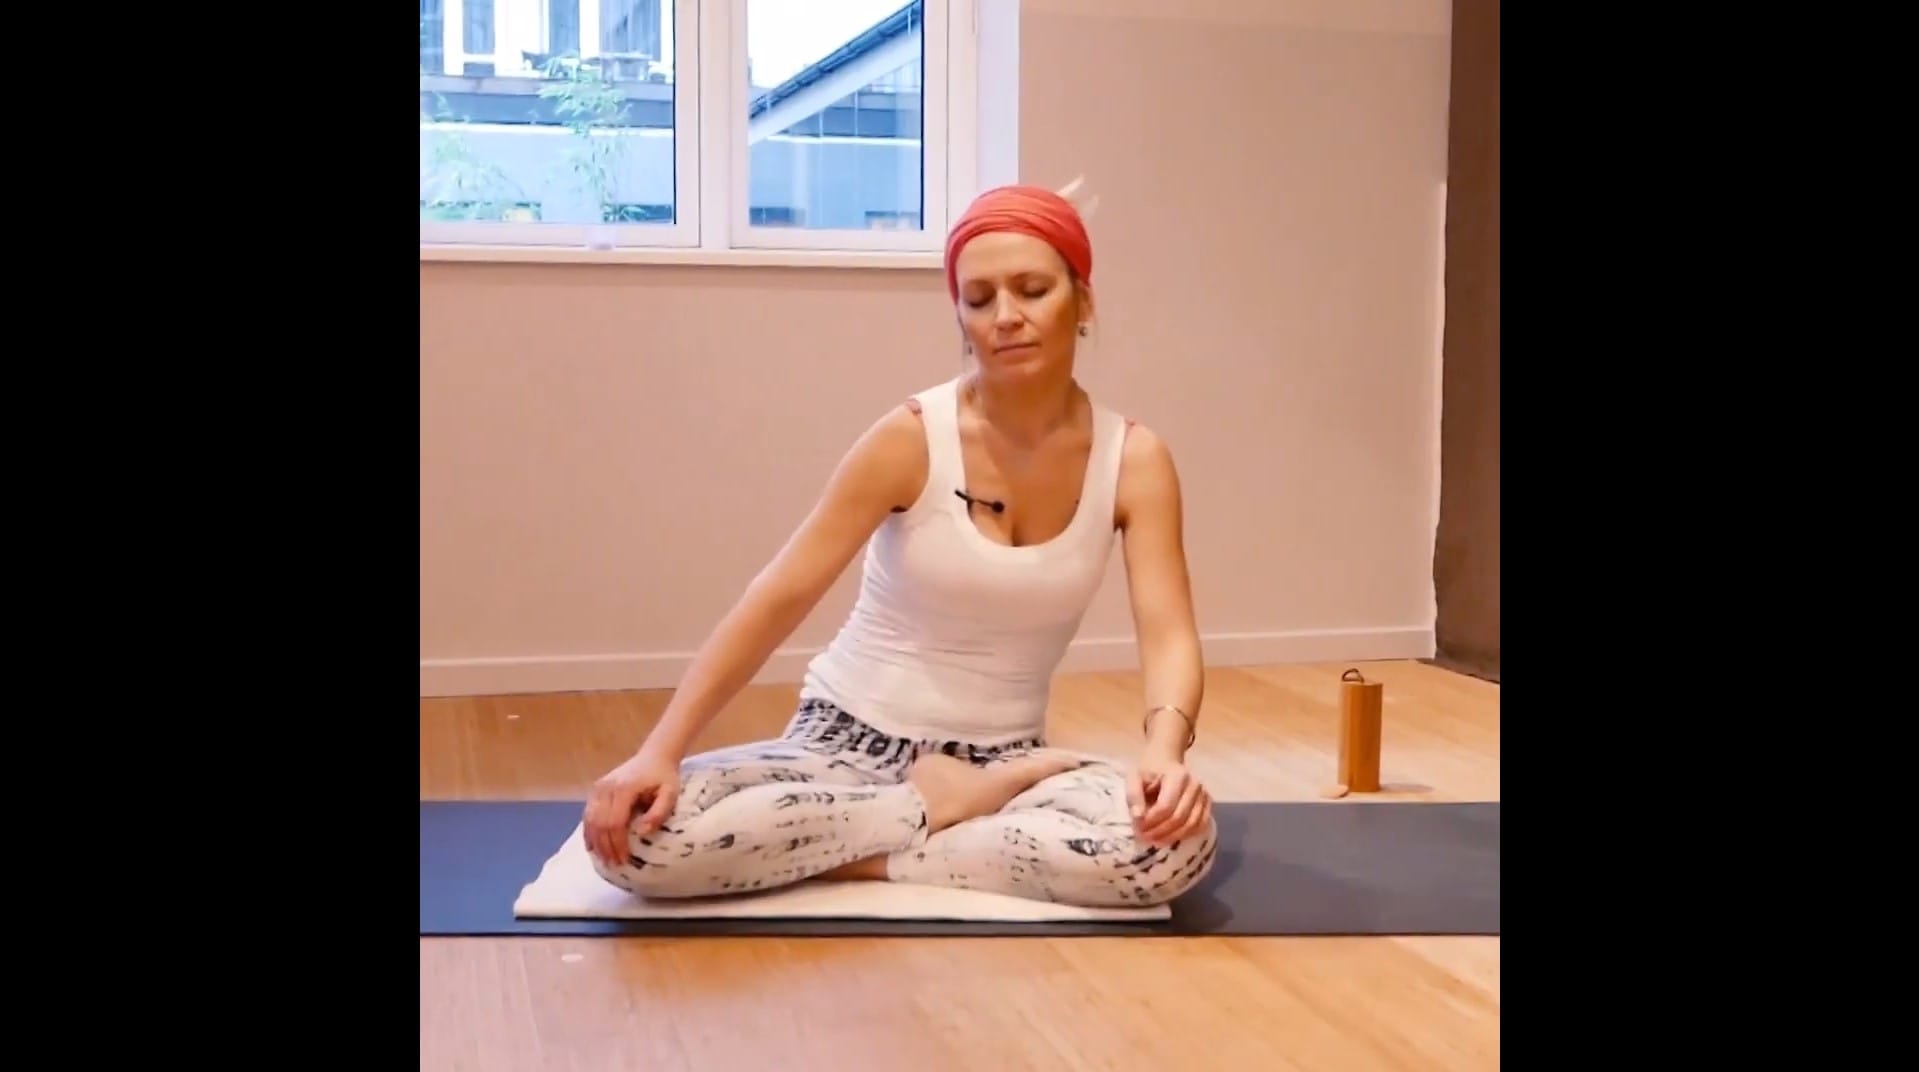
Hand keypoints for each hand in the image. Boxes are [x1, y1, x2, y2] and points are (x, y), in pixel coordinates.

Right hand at [581, 748, 681, 867]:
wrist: (654, 756)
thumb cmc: (664, 777)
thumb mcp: (670, 793)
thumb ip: (658, 812)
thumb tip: (642, 832)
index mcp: (624, 788)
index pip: (615, 822)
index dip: (618, 844)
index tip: (624, 860)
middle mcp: (606, 787)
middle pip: (600, 824)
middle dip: (606, 847)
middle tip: (614, 865)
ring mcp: (598, 788)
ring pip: (590, 820)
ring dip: (596, 843)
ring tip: (604, 860)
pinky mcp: (596, 790)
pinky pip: (588, 814)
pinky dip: (589, 832)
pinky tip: (592, 847)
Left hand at [1126, 754, 1211, 847]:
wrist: (1164, 761)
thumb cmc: (1148, 771)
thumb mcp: (1134, 778)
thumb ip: (1134, 796)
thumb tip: (1138, 817)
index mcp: (1178, 775)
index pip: (1166, 806)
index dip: (1151, 821)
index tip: (1138, 827)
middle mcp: (1195, 784)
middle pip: (1179, 817)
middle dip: (1160, 831)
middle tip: (1144, 837)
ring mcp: (1204, 794)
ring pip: (1192, 825)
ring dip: (1172, 837)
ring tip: (1155, 840)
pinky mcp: (1208, 804)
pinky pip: (1200, 826)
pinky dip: (1185, 835)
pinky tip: (1170, 837)